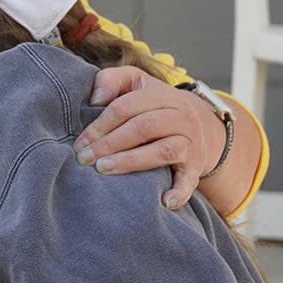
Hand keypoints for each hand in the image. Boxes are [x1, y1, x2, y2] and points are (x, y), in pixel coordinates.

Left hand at [74, 65, 225, 209]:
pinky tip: (163, 202)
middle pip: (144, 127)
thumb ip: (113, 80)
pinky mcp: (195, 167)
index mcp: (163, 96)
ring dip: (131, 161)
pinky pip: (189, 180)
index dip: (100, 125)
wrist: (202, 125)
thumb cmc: (155, 105)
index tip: (80, 142)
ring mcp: (190, 143)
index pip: (127, 107)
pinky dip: (179, 192)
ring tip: (103, 169)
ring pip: (163, 150)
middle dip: (110, 143)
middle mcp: (180, 117)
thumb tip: (94, 98)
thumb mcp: (137, 84)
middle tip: (84, 158)